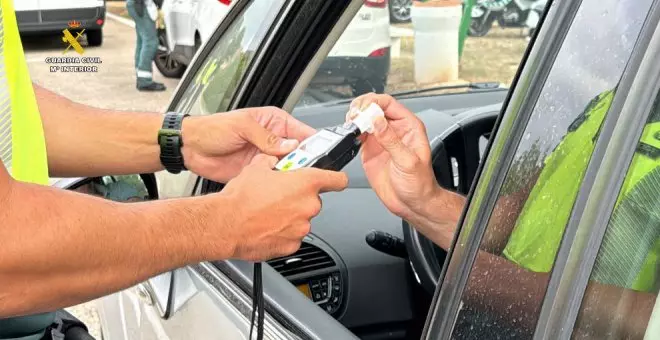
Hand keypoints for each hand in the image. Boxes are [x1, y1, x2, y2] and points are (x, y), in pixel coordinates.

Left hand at [181, 107, 315, 181]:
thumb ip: (267, 137)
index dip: (314, 144)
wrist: (191, 148)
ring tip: (295, 181)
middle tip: (308, 172)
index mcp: (274, 122)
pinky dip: (278, 186)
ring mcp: (266, 158)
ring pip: (289, 169)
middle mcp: (273, 141)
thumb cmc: (212, 128)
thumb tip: (290, 146)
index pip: (302, 133)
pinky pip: (274, 181)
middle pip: (299, 154)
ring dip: (292, 176)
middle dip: (305, 163)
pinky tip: (280, 188)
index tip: (322, 155)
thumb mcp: (242, 126)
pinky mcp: (258, 173)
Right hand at [210, 155, 347, 260]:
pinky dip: (283, 233)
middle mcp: (308, 205)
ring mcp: (302, 227)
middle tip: (280, 197)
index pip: (337, 180)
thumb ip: (273, 161)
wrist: (226, 224)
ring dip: (290, 216)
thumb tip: (274, 160)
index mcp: (305, 183)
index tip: (336, 180)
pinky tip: (267, 227)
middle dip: (299, 199)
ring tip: (268, 213)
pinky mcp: (292, 245)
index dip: (336, 179)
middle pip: (313, 200)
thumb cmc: (240, 198)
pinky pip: (293, 236)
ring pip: (302, 219)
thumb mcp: (257, 167)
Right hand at [348, 94, 439, 221]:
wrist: (412, 203)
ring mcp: (381, 139)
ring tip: (350, 123)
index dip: (374, 102)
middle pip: (374, 107)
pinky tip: (351, 134)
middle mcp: (394, 130)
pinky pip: (359, 134)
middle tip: (354, 115)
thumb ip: (391, 140)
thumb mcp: (407, 161)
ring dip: (355, 118)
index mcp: (409, 127)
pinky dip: (352, 131)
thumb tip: (377, 121)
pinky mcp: (370, 150)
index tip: (364, 110)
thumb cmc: (419, 184)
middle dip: (361, 107)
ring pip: (365, 119)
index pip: (389, 103)